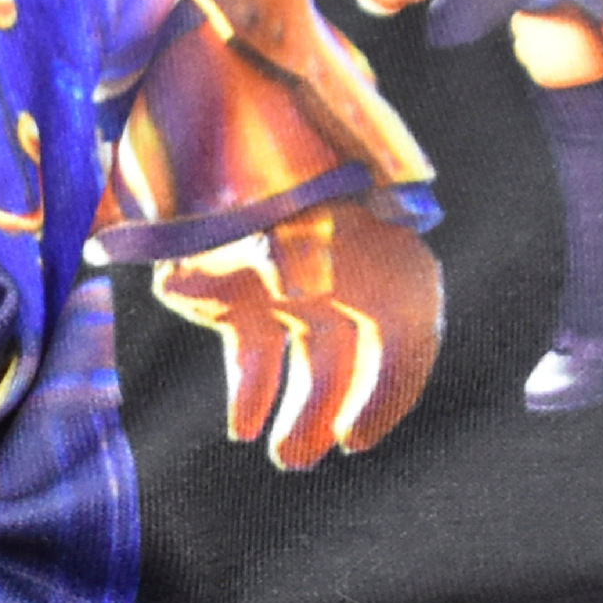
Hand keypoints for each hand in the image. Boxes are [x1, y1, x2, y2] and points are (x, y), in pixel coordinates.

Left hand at [152, 198, 441, 467]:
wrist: (192, 144)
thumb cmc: (254, 172)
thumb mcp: (281, 199)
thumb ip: (289, 246)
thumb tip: (288, 288)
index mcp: (381, 251)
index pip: (410, 335)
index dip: (390, 391)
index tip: (357, 438)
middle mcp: (341, 277)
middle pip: (355, 360)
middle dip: (339, 410)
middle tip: (322, 453)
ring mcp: (286, 290)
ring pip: (310, 366)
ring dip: (301, 415)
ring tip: (288, 458)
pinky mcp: (235, 299)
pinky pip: (253, 357)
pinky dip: (250, 393)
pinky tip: (243, 426)